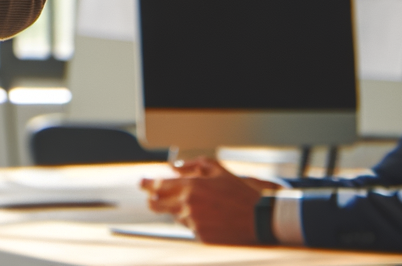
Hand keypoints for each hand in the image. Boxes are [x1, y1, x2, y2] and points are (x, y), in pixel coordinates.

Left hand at [140, 157, 277, 243]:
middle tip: (152, 197)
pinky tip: (211, 218)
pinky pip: (190, 228)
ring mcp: (194, 222)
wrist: (260, 217)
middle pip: (156, 204)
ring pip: (175, 216)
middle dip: (153, 200)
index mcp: (191, 187)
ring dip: (180, 210)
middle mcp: (188, 205)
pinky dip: (195, 222)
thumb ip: (193, 165)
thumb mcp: (218, 170)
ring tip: (202, 206)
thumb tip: (175, 165)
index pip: (158, 186)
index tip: (142, 183)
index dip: (147, 184)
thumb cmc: (240, 192)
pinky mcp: (201, 236)